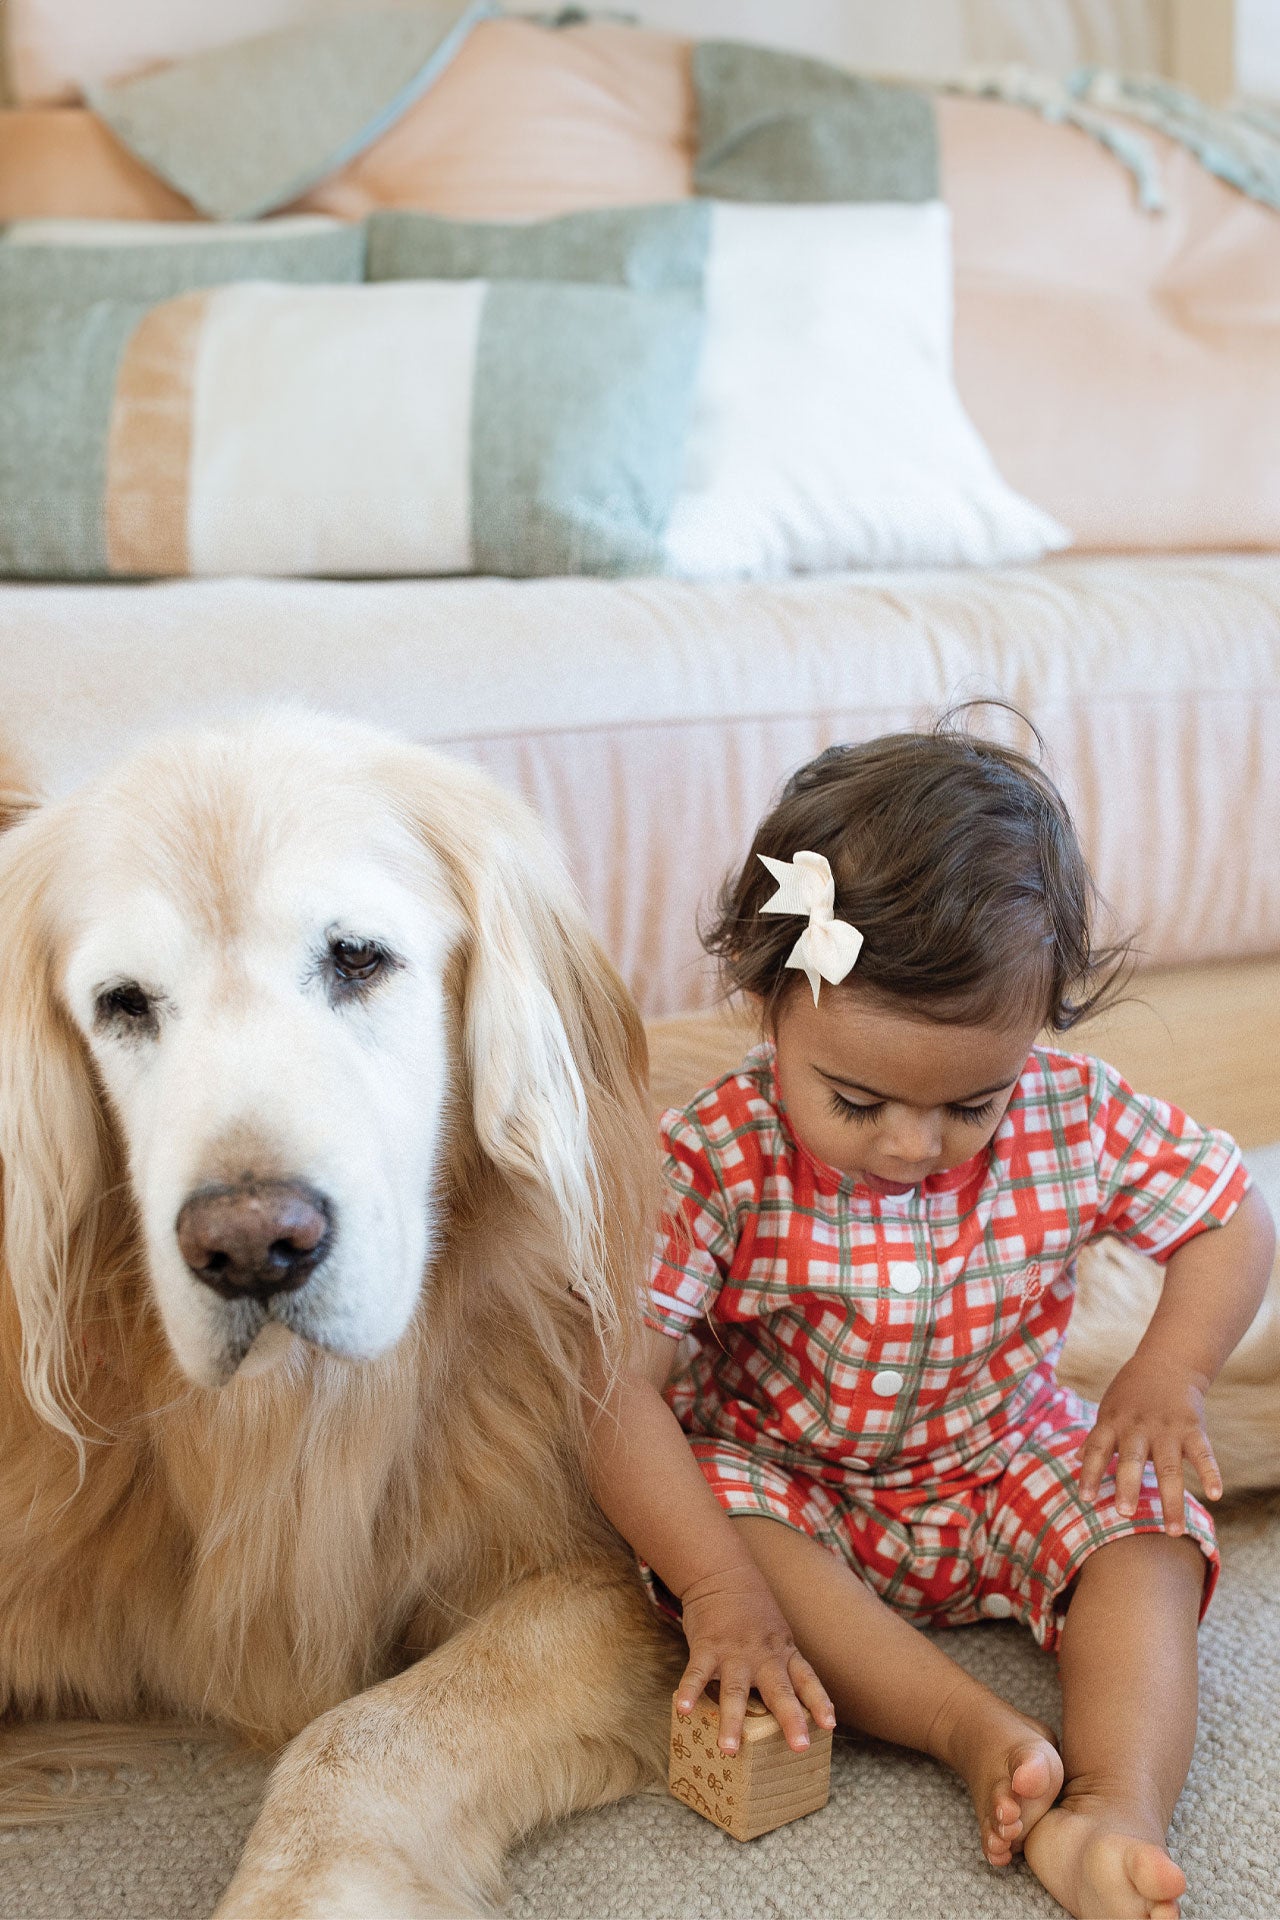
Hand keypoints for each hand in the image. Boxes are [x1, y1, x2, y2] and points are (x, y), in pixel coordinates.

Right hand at [674, 1560, 835, 1755]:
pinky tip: (683, 1709)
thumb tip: (790, 1708)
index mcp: (783, 1653)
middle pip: (780, 1689)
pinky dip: (689, 1691)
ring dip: (732, 1720)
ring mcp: (734, 1652)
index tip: (829, 1726)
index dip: (819, 1702)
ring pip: (735, 1690)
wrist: (723, 1574)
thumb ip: (782, 1667)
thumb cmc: (752, 1613)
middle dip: (790, 1718)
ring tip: (729, 1749)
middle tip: (799, 1747)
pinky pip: (697, 1673)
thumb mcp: (777, 1635)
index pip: (807, 1679)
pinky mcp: (707, 1647)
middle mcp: (763, 1655)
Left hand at [1079, 1352, 1222, 1534]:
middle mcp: (1138, 1427)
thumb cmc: (1132, 1393)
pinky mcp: (1193, 1428)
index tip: (1084, 1499)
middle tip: (1124, 1514)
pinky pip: (1203, 1454)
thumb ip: (1097, 1438)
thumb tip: (1074, 1460)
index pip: (1096, 1449)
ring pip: (1169, 1468)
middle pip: (1131, 1460)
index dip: (1089, 1473)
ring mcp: (1167, 1429)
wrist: (1168, 1363)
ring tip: (1174, 1530)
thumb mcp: (1109, 1410)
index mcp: (1113, 1423)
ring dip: (1172, 1500)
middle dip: (1128, 1487)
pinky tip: (1215, 1495)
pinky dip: (1210, 1473)